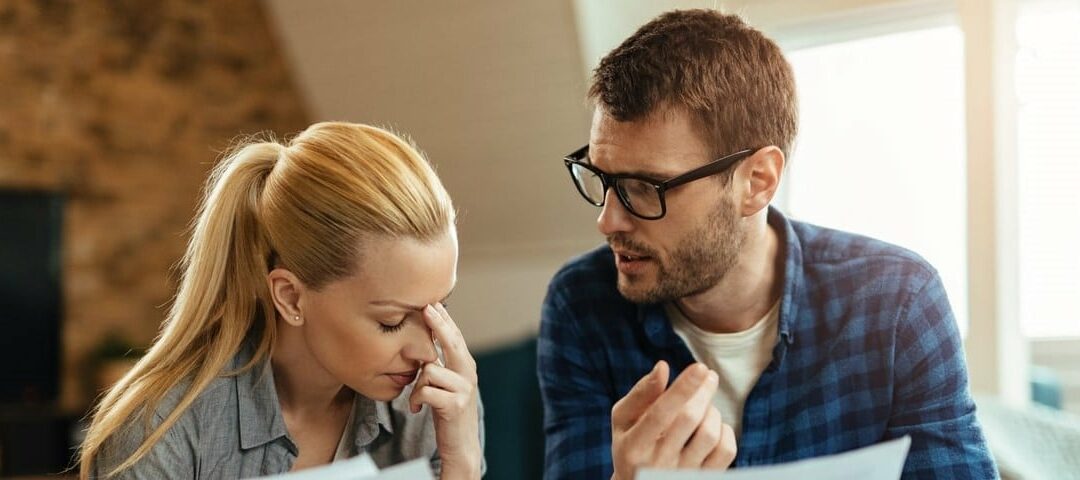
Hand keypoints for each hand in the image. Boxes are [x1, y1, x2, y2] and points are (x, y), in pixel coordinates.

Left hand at [408, 303, 480, 478]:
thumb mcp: (447, 384)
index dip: (444, 319)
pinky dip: (416, 399)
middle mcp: (469, 373)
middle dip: (438, 324)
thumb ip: (442, 364)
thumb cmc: (448, 411)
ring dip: (417, 384)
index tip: (433, 302)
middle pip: (452, 342)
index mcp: (466, 366)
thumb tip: (429, 339)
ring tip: (417, 398)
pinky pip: (425, 391)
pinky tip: (417, 409)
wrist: (461, 445)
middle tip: (426, 307)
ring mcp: (464, 388)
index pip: (455, 337)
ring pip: (429, 370)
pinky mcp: (455, 405)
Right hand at [610, 361, 736, 479]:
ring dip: (712, 410)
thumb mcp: (624, 421)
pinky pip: (726, 451)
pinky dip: (725, 431)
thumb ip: (641, 394)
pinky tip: (714, 426)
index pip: (660, 413)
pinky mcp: (703, 479)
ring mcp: (682, 475)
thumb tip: (663, 367)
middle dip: (703, 391)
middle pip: (689, 419)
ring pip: (710, 433)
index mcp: (634, 446)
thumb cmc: (632, 446)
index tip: (700, 367)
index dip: (682, 388)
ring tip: (705, 405)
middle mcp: (657, 464)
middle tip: (709, 375)